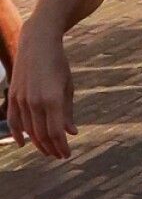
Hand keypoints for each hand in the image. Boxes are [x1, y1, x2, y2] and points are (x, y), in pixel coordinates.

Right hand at [7, 30, 75, 159]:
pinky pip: (14, 120)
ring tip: (48, 150)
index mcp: (53, 99)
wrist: (37, 43)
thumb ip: (68, 112)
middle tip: (60, 155)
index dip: (62, 147)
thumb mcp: (68, 87)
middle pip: (42, 135)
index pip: (56, 133)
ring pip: (28, 130)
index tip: (67, 155)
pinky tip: (23, 143)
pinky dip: (17, 133)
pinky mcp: (13, 96)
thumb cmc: (58, 64)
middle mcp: (35, 102)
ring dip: (38, 143)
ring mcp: (21, 99)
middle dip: (52, 148)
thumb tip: (71, 133)